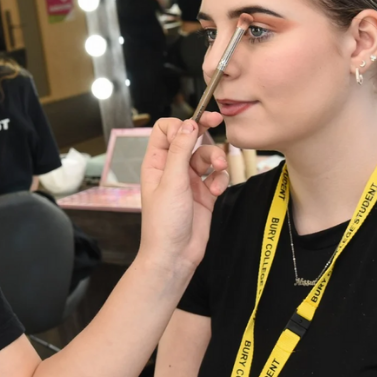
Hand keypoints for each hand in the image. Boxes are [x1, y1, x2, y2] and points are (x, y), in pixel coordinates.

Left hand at [138, 112, 228, 273]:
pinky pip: (216, 176)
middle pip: (189, 138)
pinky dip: (220, 179)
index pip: (166, 130)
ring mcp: (188, 181)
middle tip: (218, 121)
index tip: (196, 124)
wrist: (175, 256)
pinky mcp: (204, 194)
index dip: (180, 124)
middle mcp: (172, 169)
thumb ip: (181, 150)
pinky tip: (218, 191)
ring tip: (220, 169)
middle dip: (203, 132)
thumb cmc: (164, 222)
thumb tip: (188, 124)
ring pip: (206, 156)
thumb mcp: (172, 181)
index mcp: (156, 162)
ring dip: (216, 158)